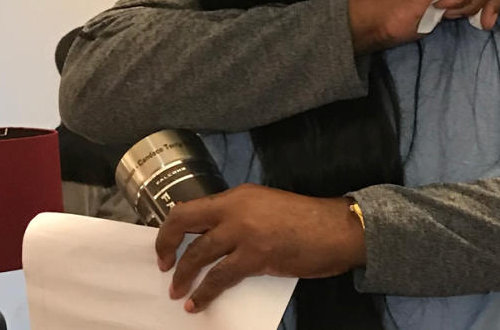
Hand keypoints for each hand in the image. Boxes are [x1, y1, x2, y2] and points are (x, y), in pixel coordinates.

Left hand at [155, 184, 364, 312]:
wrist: (336, 230)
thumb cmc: (306, 221)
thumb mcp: (266, 208)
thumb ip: (240, 218)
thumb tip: (215, 239)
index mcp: (239, 195)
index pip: (192, 207)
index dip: (172, 228)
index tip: (166, 245)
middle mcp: (236, 208)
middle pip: (186, 222)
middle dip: (167, 246)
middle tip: (163, 266)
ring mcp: (245, 231)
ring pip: (199, 253)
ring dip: (183, 275)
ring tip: (177, 292)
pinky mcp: (256, 255)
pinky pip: (219, 277)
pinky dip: (204, 292)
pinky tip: (196, 303)